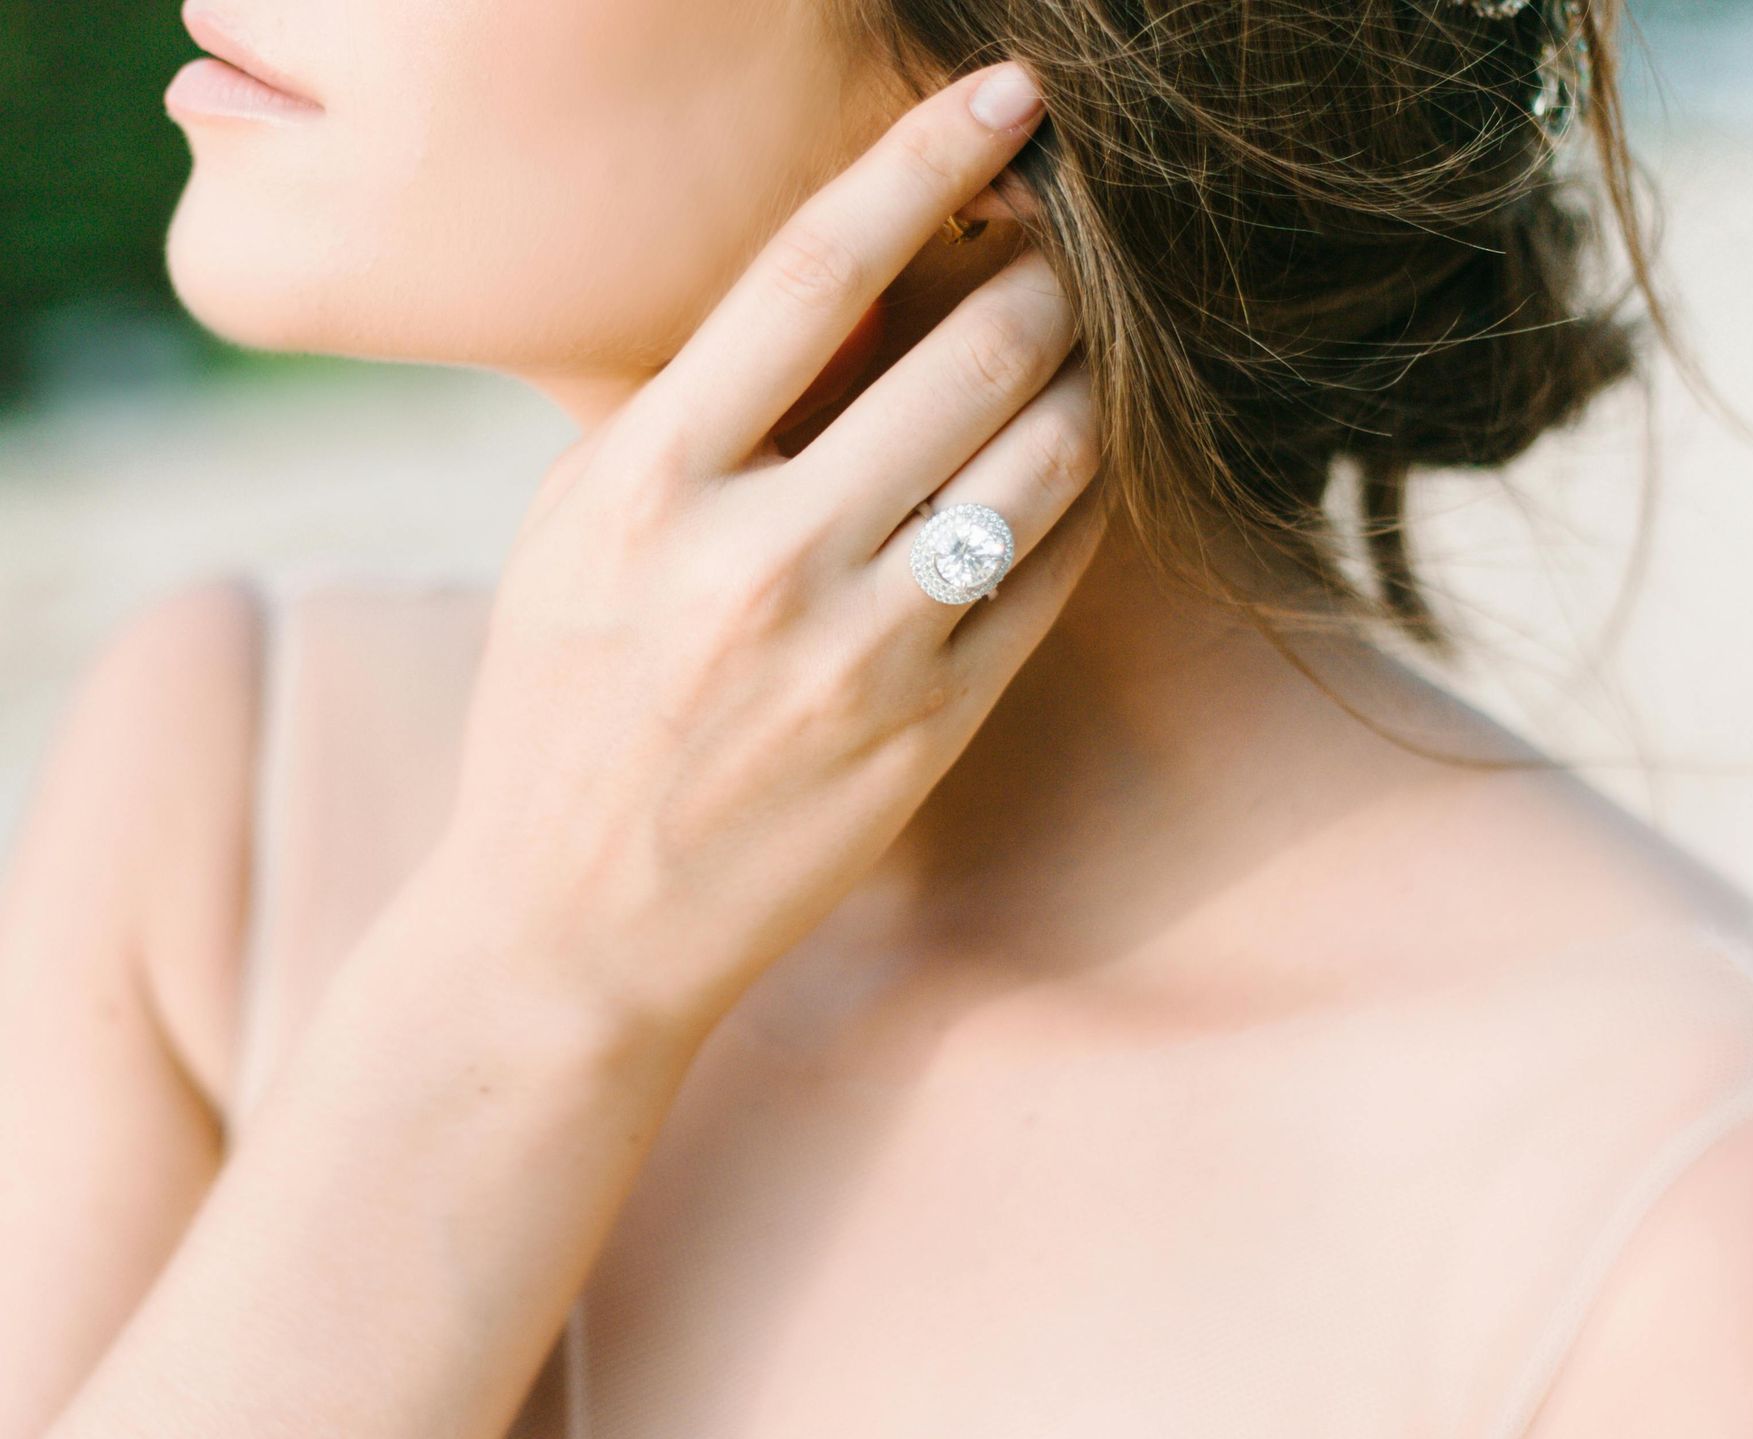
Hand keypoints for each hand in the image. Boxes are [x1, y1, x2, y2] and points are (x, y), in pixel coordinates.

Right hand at [417, 60, 1104, 1058]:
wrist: (575, 927)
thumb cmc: (562, 710)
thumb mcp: (577, 535)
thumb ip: (698, 413)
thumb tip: (851, 292)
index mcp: (643, 484)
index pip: (812, 268)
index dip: (926, 157)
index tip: (1008, 95)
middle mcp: (756, 558)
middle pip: (971, 354)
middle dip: (1048, 277)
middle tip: (1064, 253)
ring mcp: (855, 653)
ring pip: (1041, 463)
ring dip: (1088, 383)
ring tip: (1083, 357)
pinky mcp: (929, 730)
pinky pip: (1054, 578)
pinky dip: (1084, 502)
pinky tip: (1079, 467)